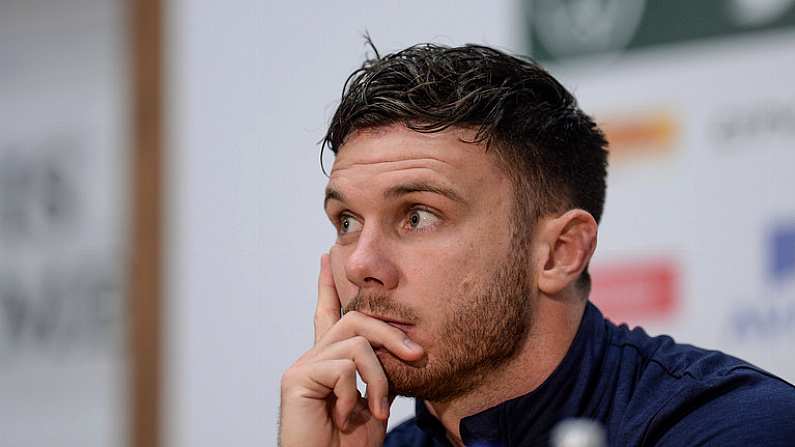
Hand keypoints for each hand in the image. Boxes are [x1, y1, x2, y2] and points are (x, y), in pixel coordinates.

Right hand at [278, 253, 424, 446]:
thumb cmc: (351, 446)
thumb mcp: (376, 401)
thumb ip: (379, 371)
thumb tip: (402, 345)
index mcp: (330, 363)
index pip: (328, 316)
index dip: (327, 287)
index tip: (325, 259)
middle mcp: (312, 359)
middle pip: (356, 320)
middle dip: (392, 334)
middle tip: (419, 354)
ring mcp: (302, 367)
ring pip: (357, 343)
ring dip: (379, 378)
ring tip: (377, 409)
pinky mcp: (296, 379)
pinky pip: (343, 368)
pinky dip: (356, 395)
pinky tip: (347, 417)